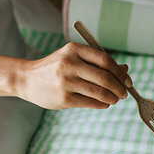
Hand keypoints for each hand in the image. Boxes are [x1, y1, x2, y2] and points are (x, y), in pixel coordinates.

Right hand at [16, 42, 131, 109]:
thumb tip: (125, 70)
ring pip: (99, 92)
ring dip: (112, 98)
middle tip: (124, 93)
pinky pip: (90, 103)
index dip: (119, 71)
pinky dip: (102, 104)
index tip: (126, 79)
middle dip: (119, 87)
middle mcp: (69, 64)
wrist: (27, 79)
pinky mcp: (64, 98)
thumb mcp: (74, 59)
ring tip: (115, 99)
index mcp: (74, 50)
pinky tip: (104, 104)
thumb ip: (98, 63)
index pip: (105, 59)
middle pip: (104, 77)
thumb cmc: (56, 68)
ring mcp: (66, 82)